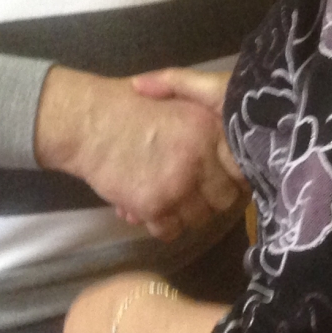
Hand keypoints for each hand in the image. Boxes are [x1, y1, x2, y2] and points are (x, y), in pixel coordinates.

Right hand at [34, 67, 241, 239]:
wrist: (91, 123)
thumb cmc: (133, 108)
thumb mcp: (177, 101)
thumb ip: (208, 121)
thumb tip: (232, 153)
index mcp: (210, 129)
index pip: (240, 168)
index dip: (233, 177)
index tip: (220, 178)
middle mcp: (201, 157)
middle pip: (225, 199)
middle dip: (211, 199)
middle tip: (194, 192)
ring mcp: (178, 184)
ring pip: (199, 219)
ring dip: (186, 214)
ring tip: (169, 199)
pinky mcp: (154, 205)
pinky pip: (171, 231)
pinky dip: (163, 226)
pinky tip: (151, 209)